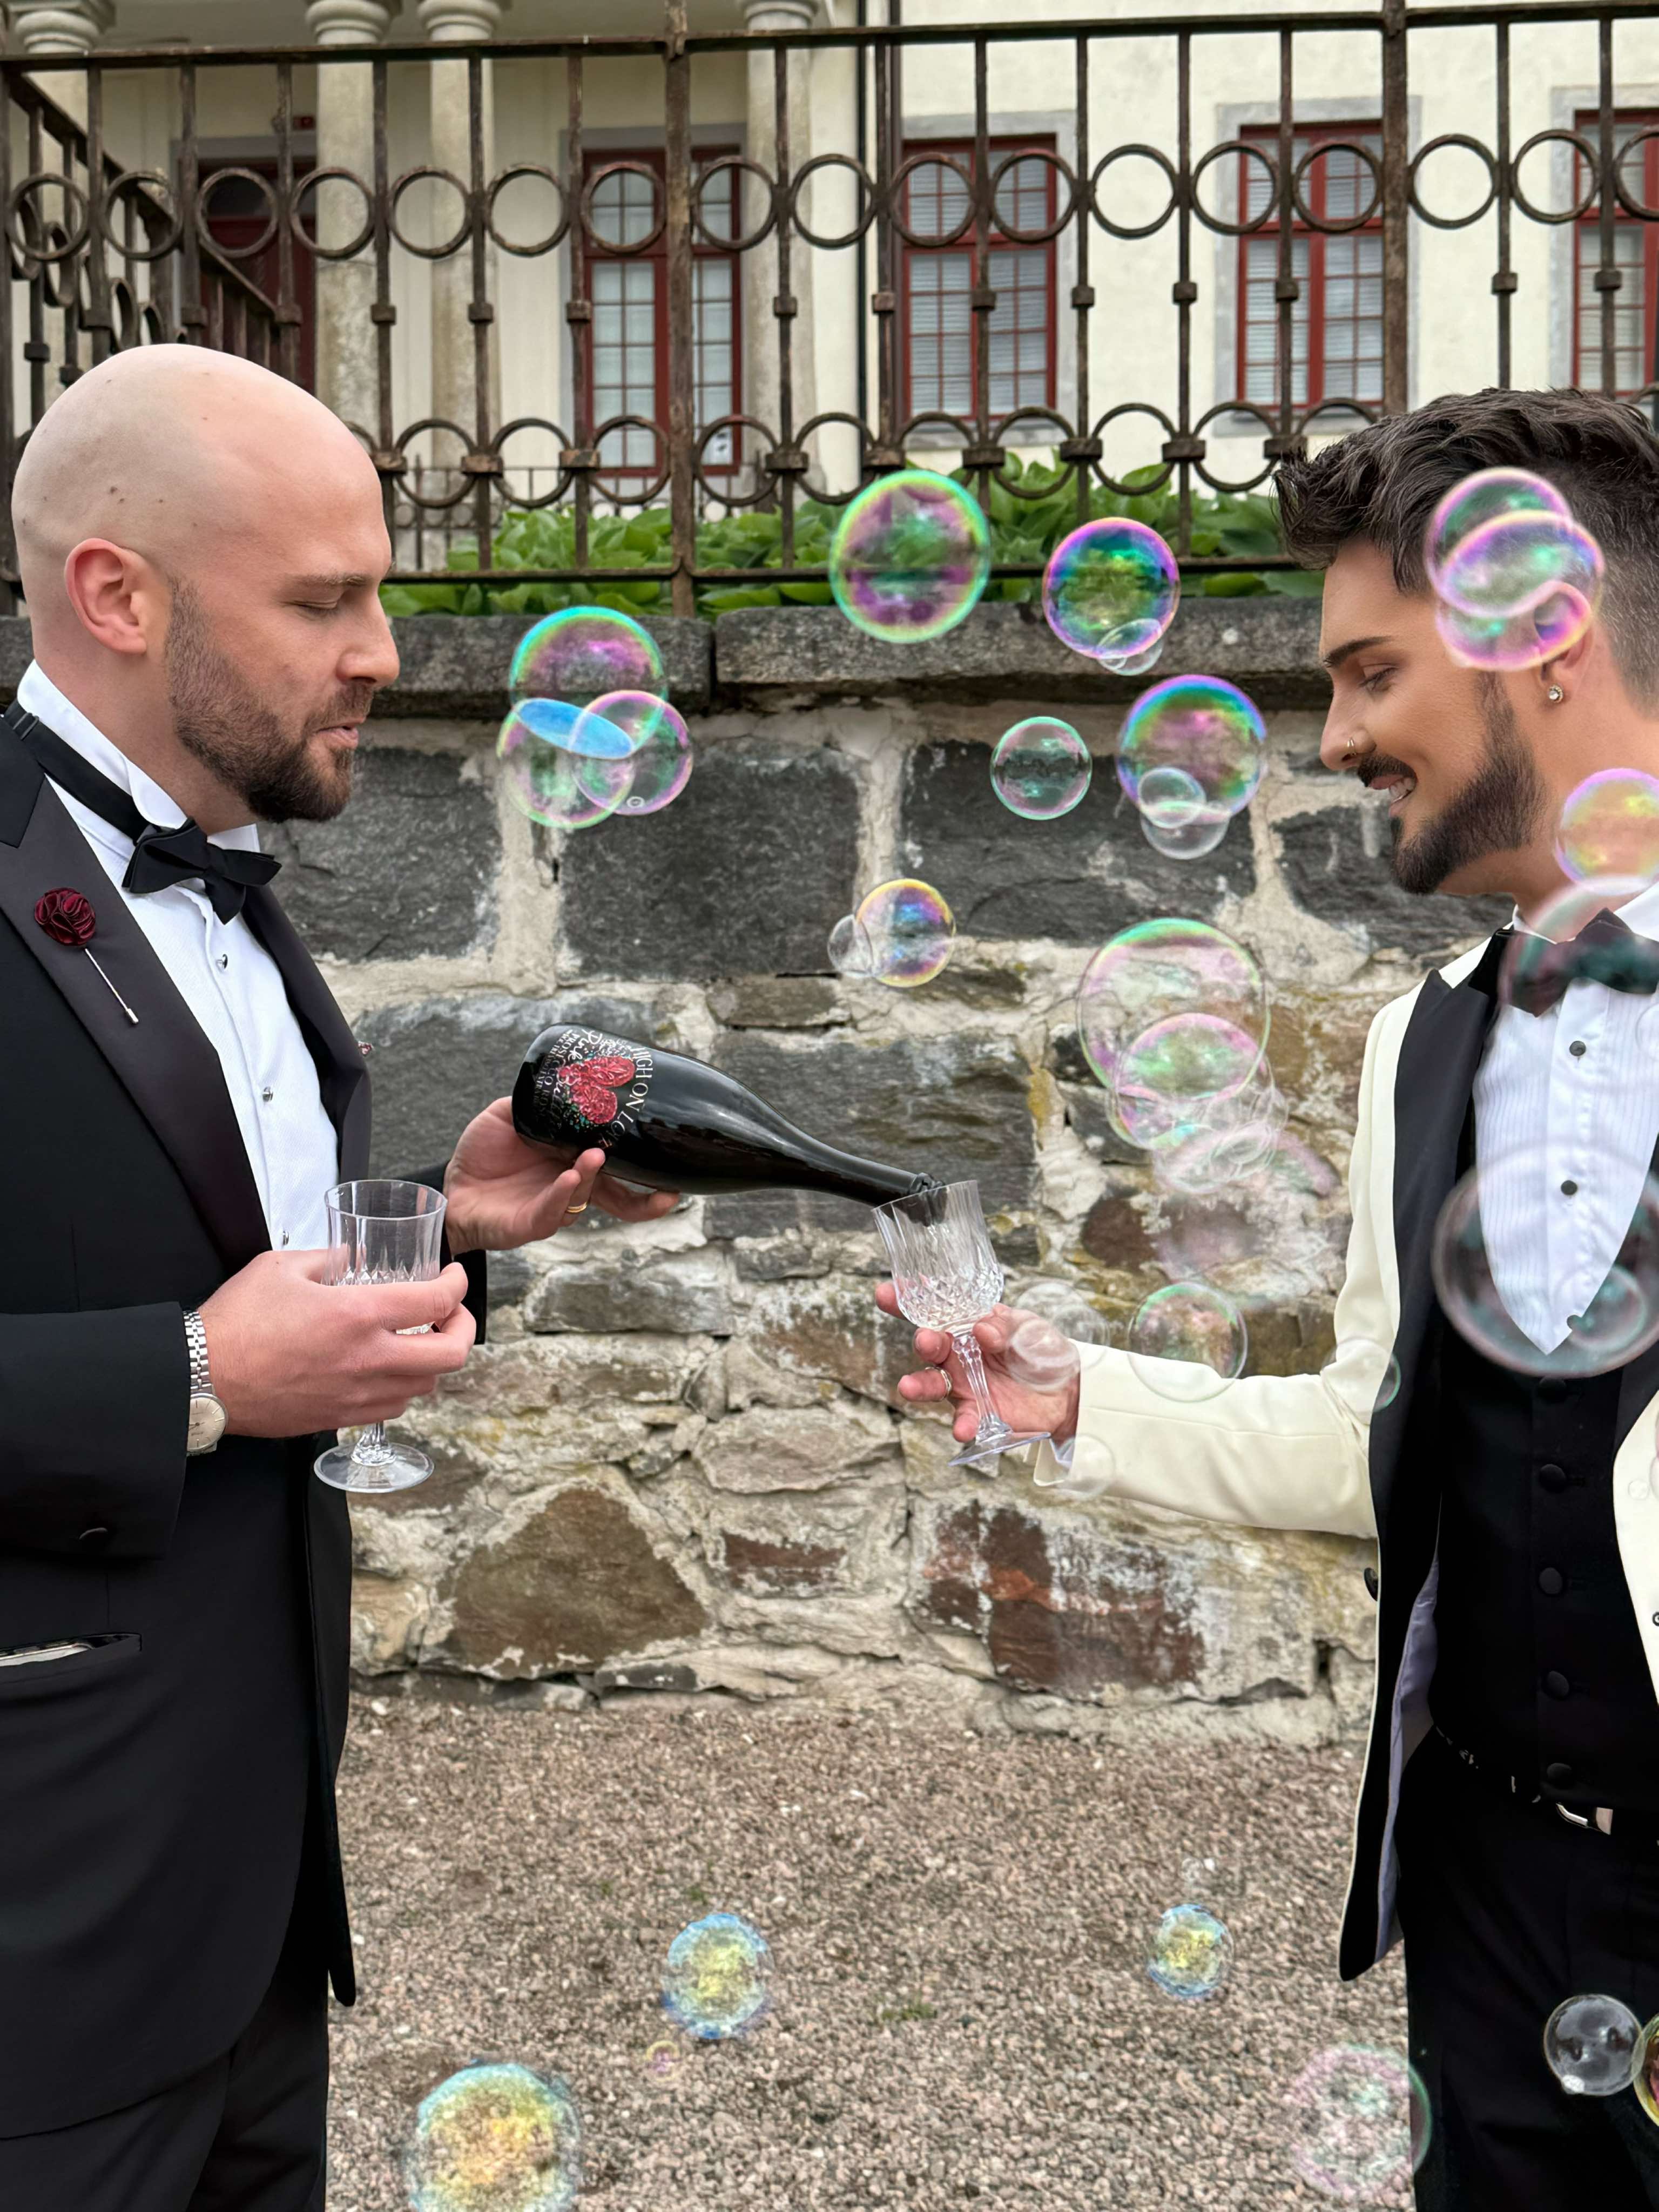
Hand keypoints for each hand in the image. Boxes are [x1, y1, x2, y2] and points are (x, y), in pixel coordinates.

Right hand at [199, 1252, 476, 1437]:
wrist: (201, 1379)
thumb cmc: (235, 1322)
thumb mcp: (282, 1266)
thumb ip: (330, 1258)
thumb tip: (356, 1256)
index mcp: (357, 1315)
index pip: (437, 1301)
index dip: (458, 1285)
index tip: (455, 1277)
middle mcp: (367, 1359)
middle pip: (451, 1355)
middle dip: (464, 1329)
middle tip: (453, 1313)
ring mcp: (357, 1394)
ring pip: (427, 1385)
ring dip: (434, 1360)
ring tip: (421, 1339)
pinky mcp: (340, 1418)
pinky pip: (394, 1407)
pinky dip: (404, 1387)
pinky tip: (390, 1368)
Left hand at [441, 1098, 679, 1252]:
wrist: (449, 1187)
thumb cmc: (483, 1154)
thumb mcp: (508, 1115)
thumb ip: (536, 1101)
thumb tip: (563, 1077)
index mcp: (575, 1164)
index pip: (621, 1174)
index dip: (648, 1179)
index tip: (675, 1176)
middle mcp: (571, 1188)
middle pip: (619, 1201)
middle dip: (643, 1200)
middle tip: (664, 1191)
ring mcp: (553, 1207)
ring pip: (584, 1198)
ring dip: (591, 1177)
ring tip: (594, 1157)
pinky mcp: (529, 1223)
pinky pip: (552, 1211)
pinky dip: (563, 1195)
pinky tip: (568, 1177)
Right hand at [878, 1285, 1081, 1446]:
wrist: (1068, 1390)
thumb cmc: (1041, 1350)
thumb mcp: (1028, 1328)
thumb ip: (1004, 1326)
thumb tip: (981, 1327)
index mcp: (967, 1326)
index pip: (933, 1311)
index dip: (907, 1301)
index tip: (886, 1293)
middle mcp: (958, 1355)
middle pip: (930, 1346)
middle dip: (924, 1342)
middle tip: (927, 1340)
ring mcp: (964, 1385)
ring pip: (933, 1384)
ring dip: (919, 1385)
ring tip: (907, 1387)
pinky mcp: (977, 1413)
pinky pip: (964, 1420)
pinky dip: (961, 1425)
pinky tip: (962, 1429)